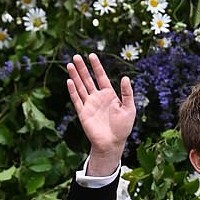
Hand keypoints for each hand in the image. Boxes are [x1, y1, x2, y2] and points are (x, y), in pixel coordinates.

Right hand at [66, 53, 135, 175]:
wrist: (113, 144)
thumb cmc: (123, 128)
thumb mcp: (129, 110)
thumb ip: (127, 94)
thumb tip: (125, 77)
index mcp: (109, 95)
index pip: (101, 77)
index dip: (96, 66)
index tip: (91, 55)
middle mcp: (98, 98)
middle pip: (88, 79)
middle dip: (82, 68)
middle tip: (76, 56)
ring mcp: (89, 104)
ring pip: (80, 87)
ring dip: (75, 76)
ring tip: (70, 64)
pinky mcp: (83, 113)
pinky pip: (77, 100)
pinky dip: (73, 91)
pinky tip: (70, 81)